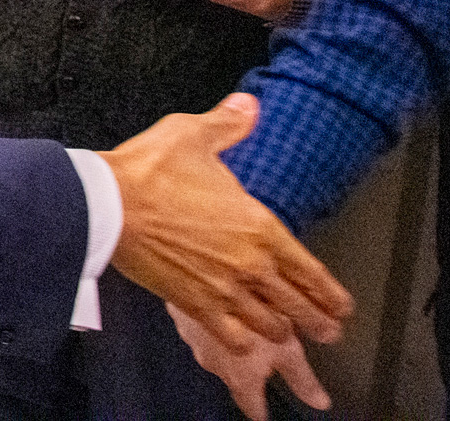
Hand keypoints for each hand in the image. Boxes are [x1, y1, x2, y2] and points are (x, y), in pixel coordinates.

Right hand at [102, 93, 352, 352]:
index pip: (309, 269)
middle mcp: (249, 264)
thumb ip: (227, 124)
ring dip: (283, 331)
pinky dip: (241, 342)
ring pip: (268, 323)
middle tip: (330, 330)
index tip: (341, 304)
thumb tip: (248, 106)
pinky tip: (244, 342)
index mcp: (258, 226)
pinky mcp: (193, 303)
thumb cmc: (148, 171)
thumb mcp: (191, 134)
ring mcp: (222, 288)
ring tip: (290, 337)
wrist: (107, 204)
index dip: (331, 291)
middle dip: (319, 320)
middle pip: (297, 303)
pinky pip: (229, 335)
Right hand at [170, 302, 330, 419]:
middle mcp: (213, 363)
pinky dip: (212, 318)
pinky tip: (224, 301)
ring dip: (229, 339)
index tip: (263, 413)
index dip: (260, 410)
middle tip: (261, 356)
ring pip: (215, 345)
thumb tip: (320, 403)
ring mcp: (193, 337)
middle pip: (232, 375)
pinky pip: (200, 321)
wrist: (202, 275)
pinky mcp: (182, 312)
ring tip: (245, 322)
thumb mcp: (285, 348)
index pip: (250, 407)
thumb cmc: (245, 314)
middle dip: (245, 367)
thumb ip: (301, 377)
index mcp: (239, 377)